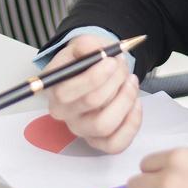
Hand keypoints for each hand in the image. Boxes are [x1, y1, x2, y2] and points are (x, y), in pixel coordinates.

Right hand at [44, 35, 141, 153]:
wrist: (92, 72)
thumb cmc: (86, 59)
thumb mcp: (83, 44)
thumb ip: (87, 44)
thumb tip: (98, 51)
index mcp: (53, 89)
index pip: (67, 93)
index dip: (94, 77)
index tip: (112, 61)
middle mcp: (63, 114)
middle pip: (91, 104)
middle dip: (114, 81)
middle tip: (123, 67)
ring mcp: (80, 130)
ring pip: (105, 125)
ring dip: (125, 100)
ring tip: (131, 82)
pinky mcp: (98, 142)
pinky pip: (116, 144)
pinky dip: (131, 123)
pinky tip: (135, 103)